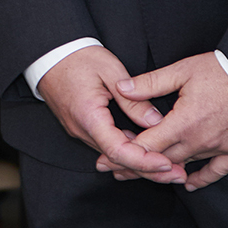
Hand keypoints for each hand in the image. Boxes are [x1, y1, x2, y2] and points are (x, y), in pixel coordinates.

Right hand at [38, 45, 175, 182]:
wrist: (50, 52)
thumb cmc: (78, 56)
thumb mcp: (111, 71)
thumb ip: (133, 100)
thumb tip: (156, 122)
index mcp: (88, 116)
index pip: (119, 151)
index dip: (145, 162)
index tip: (167, 164)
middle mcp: (82, 129)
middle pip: (118, 160)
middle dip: (149, 170)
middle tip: (177, 175)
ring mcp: (80, 130)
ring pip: (113, 155)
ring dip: (140, 162)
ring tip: (169, 166)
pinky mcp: (81, 126)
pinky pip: (106, 145)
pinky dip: (127, 151)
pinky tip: (146, 150)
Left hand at [114, 53, 227, 189]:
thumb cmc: (224, 71)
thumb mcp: (183, 70)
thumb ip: (150, 83)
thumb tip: (122, 88)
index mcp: (183, 123)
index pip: (147, 145)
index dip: (124, 151)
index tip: (106, 156)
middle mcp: (199, 141)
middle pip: (161, 161)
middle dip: (135, 166)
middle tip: (114, 171)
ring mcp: (219, 148)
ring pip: (184, 166)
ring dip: (162, 172)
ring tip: (140, 176)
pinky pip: (215, 172)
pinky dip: (199, 179)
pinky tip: (187, 184)